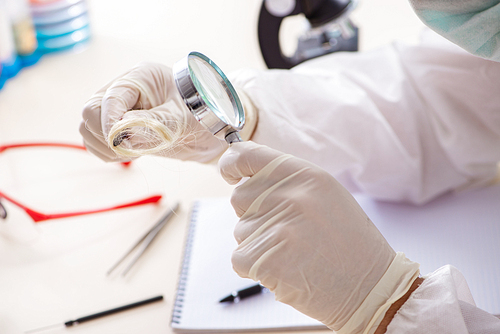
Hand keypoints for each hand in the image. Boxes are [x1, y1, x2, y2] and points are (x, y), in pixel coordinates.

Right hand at [79, 62, 226, 161]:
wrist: (212, 128)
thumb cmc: (204, 114)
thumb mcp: (182, 118)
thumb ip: (153, 124)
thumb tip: (123, 135)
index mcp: (141, 78)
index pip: (111, 98)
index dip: (111, 122)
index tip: (120, 142)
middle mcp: (125, 91)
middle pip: (92, 111)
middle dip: (107, 135)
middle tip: (132, 148)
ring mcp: (119, 109)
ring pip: (89, 128)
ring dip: (106, 146)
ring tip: (136, 151)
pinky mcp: (118, 127)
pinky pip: (96, 141)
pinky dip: (108, 152)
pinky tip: (131, 153)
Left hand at [219, 141, 405, 330]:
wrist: (370, 287)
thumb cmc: (348, 241)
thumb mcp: (324, 194)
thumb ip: (286, 180)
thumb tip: (244, 176)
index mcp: (304, 174)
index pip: (247, 156)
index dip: (232, 164)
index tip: (229, 171)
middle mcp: (289, 196)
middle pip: (240, 197)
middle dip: (254, 213)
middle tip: (288, 229)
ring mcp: (276, 228)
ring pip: (241, 230)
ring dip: (259, 242)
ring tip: (295, 251)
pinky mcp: (265, 259)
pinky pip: (239, 257)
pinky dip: (255, 265)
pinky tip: (286, 268)